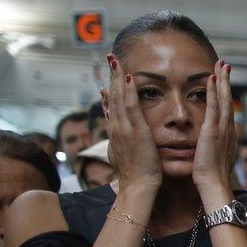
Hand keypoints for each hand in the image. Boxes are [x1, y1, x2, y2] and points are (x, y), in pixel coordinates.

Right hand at [101, 55, 161, 190]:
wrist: (137, 187)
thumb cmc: (136, 175)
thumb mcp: (125, 156)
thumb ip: (122, 144)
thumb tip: (119, 138)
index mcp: (116, 133)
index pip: (111, 107)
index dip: (110, 91)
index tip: (109, 78)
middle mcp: (116, 128)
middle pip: (112, 97)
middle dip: (111, 77)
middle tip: (111, 59)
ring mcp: (123, 128)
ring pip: (119, 98)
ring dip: (117, 78)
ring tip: (116, 61)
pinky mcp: (134, 131)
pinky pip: (131, 107)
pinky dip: (128, 92)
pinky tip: (128, 78)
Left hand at [192, 60, 236, 191]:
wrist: (214, 185)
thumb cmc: (211, 177)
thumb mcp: (214, 159)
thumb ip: (213, 149)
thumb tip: (211, 146)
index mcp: (227, 135)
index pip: (227, 109)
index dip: (225, 94)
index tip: (223, 81)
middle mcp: (228, 129)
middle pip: (229, 100)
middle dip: (227, 81)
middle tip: (226, 65)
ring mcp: (222, 129)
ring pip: (224, 99)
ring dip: (223, 81)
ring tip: (221, 65)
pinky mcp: (213, 131)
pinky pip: (213, 107)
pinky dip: (213, 92)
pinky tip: (212, 79)